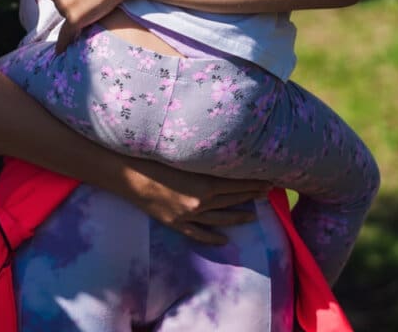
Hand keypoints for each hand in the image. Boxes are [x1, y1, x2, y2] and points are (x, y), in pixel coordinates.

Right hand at [118, 157, 272, 244]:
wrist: (128, 175)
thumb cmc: (153, 158)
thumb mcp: (184, 157)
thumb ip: (204, 161)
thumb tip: (224, 157)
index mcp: (205, 183)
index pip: (237, 183)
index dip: (254, 181)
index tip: (269, 178)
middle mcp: (201, 202)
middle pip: (233, 199)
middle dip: (251, 194)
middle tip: (268, 191)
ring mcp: (189, 215)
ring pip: (220, 218)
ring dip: (238, 217)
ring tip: (254, 215)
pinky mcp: (176, 223)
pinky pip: (198, 234)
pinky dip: (212, 238)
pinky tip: (224, 240)